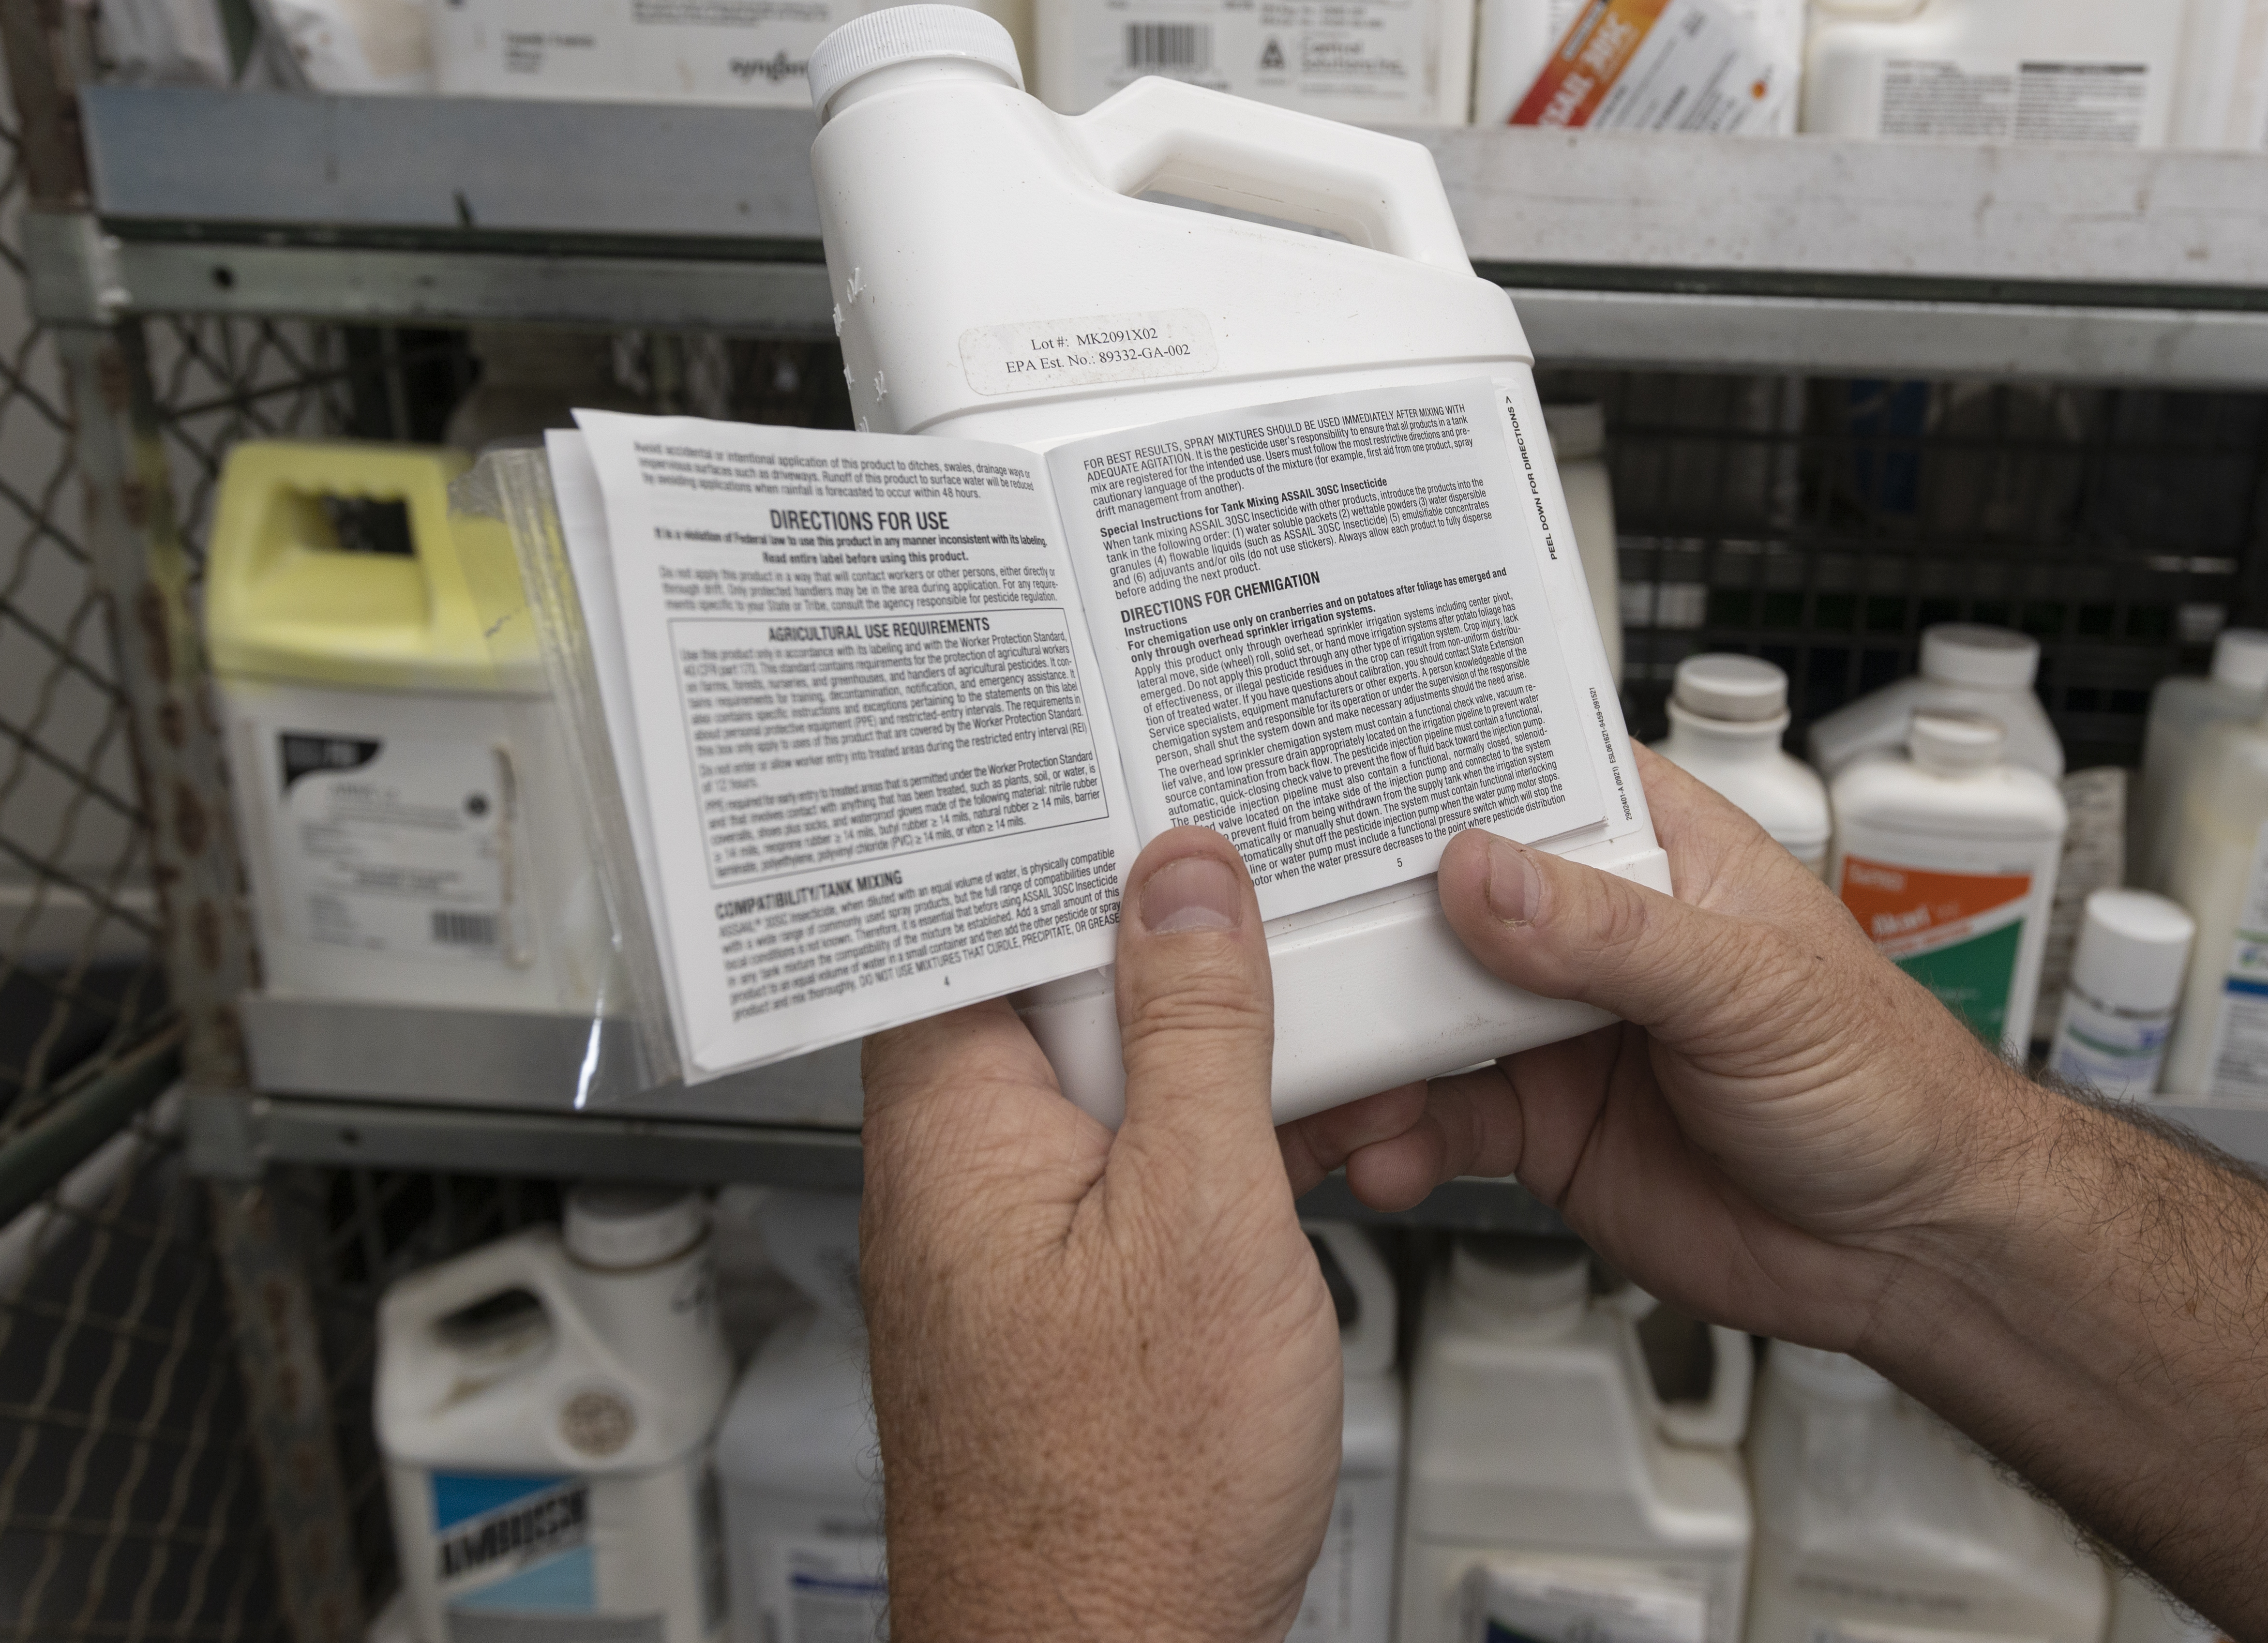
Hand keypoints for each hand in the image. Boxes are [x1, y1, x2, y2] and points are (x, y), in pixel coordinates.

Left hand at [862, 826, 1341, 1642]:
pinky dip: (1215, 1139)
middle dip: (1166, 935)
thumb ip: (1195, 1032)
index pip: (970, 919)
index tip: (1142, 773)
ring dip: (1211, 1049)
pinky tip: (1296, 1140)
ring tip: (1314, 1028)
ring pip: (1110, 1078)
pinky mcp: (1068, 1291)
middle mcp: (958, 1169)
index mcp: (953, 1123)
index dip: (1057, 836)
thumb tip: (1185, 880)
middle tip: (1267, 878)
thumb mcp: (1203, 1213)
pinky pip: (1136, 1163)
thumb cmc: (1127, 1494)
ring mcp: (1012, 1232)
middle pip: (1053, 988)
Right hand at [1281, 745, 2036, 1360]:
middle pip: (1448, 893)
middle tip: (1281, 930)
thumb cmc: (1883, 1085)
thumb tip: (1484, 871)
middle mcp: (1594, 928)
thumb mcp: (1753, 987)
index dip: (1439, 764)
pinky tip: (1381, 1150)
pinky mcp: (1541, 1124)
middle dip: (1368, 914)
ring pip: (1425, 1009)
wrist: (1905, 1249)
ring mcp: (1559, 1026)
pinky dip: (1399, 1135)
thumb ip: (1613, 934)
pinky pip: (1440, 1118)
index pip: (1533, 771)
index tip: (1336, 766)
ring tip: (1318, 1065)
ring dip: (1368, 1038)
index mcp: (1658, 849)